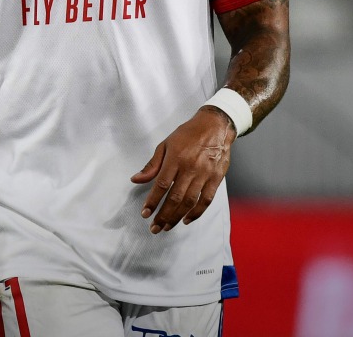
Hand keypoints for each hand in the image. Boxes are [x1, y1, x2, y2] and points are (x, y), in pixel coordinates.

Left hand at [131, 106, 235, 233]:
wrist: (215, 126)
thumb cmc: (187, 134)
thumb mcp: (165, 144)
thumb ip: (152, 165)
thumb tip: (136, 179)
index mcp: (175, 158)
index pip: (161, 185)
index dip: (153, 201)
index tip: (145, 213)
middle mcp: (190, 168)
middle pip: (175, 197)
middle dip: (163, 215)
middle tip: (154, 227)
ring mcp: (204, 174)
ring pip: (190, 202)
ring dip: (177, 217)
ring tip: (167, 226)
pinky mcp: (216, 179)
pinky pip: (206, 200)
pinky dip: (197, 213)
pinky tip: (186, 219)